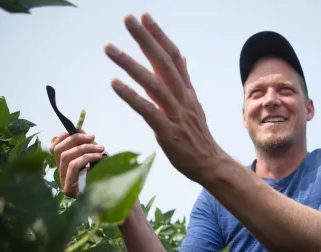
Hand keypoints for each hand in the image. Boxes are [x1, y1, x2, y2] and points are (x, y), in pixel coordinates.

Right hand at [50, 130, 104, 196]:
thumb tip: (79, 128)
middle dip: (75, 139)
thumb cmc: (107, 177)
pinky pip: (73, 166)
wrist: (117, 197)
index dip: (65, 136)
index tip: (81, 130)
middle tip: (92, 137)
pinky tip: (98, 156)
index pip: (55, 147)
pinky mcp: (69, 188)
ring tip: (100, 148)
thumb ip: (86, 145)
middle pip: (58, 149)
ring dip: (84, 148)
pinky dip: (86, 157)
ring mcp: (64, 182)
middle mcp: (61, 174)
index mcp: (65, 167)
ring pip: (65, 156)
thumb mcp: (96, 157)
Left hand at [104, 13, 224, 183]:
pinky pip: (147, 110)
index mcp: (187, 91)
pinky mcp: (167, 132)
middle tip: (128, 19)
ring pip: (153, 83)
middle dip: (145, 39)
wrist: (210, 164)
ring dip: (130, 63)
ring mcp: (175, 114)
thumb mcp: (193, 104)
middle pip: (163, 63)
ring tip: (109, 47)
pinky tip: (114, 83)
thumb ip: (183, 81)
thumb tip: (180, 57)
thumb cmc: (197, 137)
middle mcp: (182, 98)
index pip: (173, 56)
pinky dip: (130, 95)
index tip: (145, 17)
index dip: (159, 36)